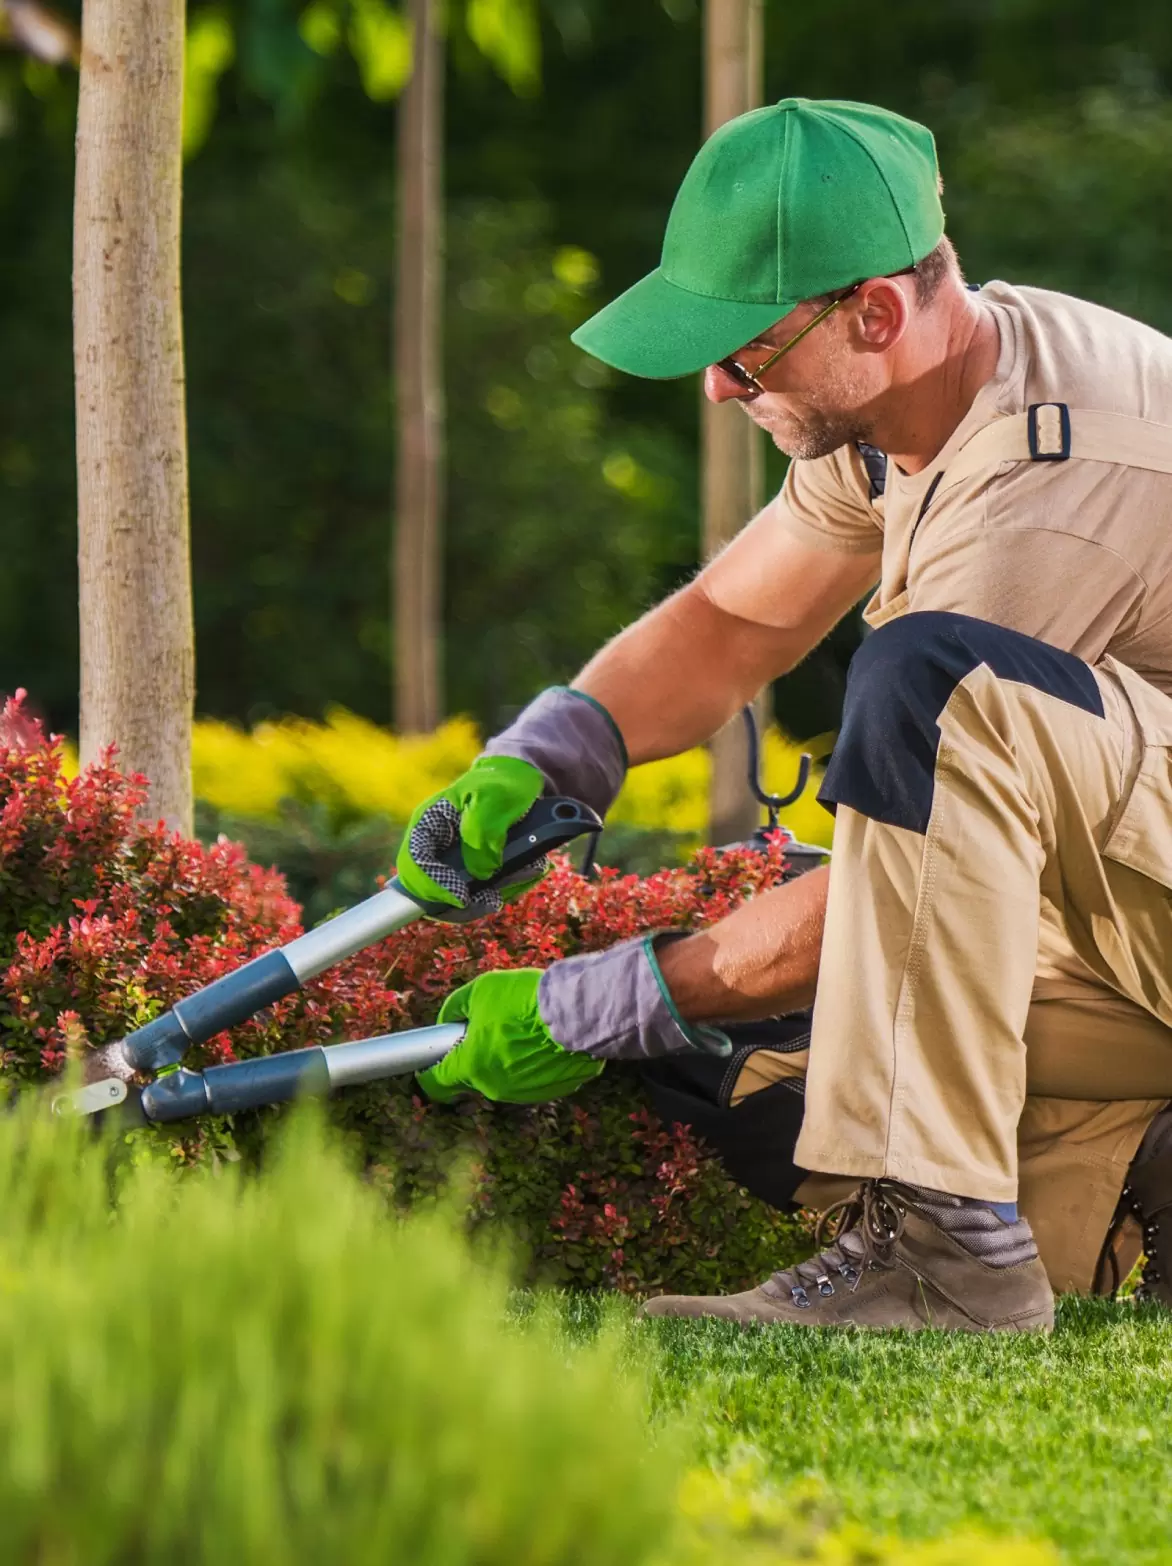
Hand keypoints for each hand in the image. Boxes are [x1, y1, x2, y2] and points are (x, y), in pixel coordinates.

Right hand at [395, 755, 544, 911]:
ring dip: (493, 895)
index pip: (414, 862)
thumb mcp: (494, 798)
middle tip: (493, 900)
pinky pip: (483, 894)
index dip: (433, 885)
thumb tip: (481, 873)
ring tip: (527, 872)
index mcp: (429, 823)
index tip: (462, 897)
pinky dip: (507, 889)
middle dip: (464, 904)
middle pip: (430, 892)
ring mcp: (455, 862)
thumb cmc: (503, 784)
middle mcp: (436, 847)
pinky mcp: (475, 873)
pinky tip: (529, 870)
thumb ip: (482, 832)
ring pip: (460, 899)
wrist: (521, 782)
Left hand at [417, 969, 604, 1104]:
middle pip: (473, 1077)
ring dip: (506, 1058)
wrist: (578, 1011)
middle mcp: (495, 1086)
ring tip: (524, 1028)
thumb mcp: (481, 990)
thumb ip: (456, 1007)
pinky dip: (534, 1062)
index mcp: (472, 1066)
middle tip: (490, 1028)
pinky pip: (534, 1077)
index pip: (437, 1084)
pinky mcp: (553, 1090)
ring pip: (505, 1077)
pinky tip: (544, 1039)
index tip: (428, 1066)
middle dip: (475, 1056)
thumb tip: (447, 1021)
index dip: (429, 1074)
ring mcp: (525, 1092)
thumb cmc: (525, 999)